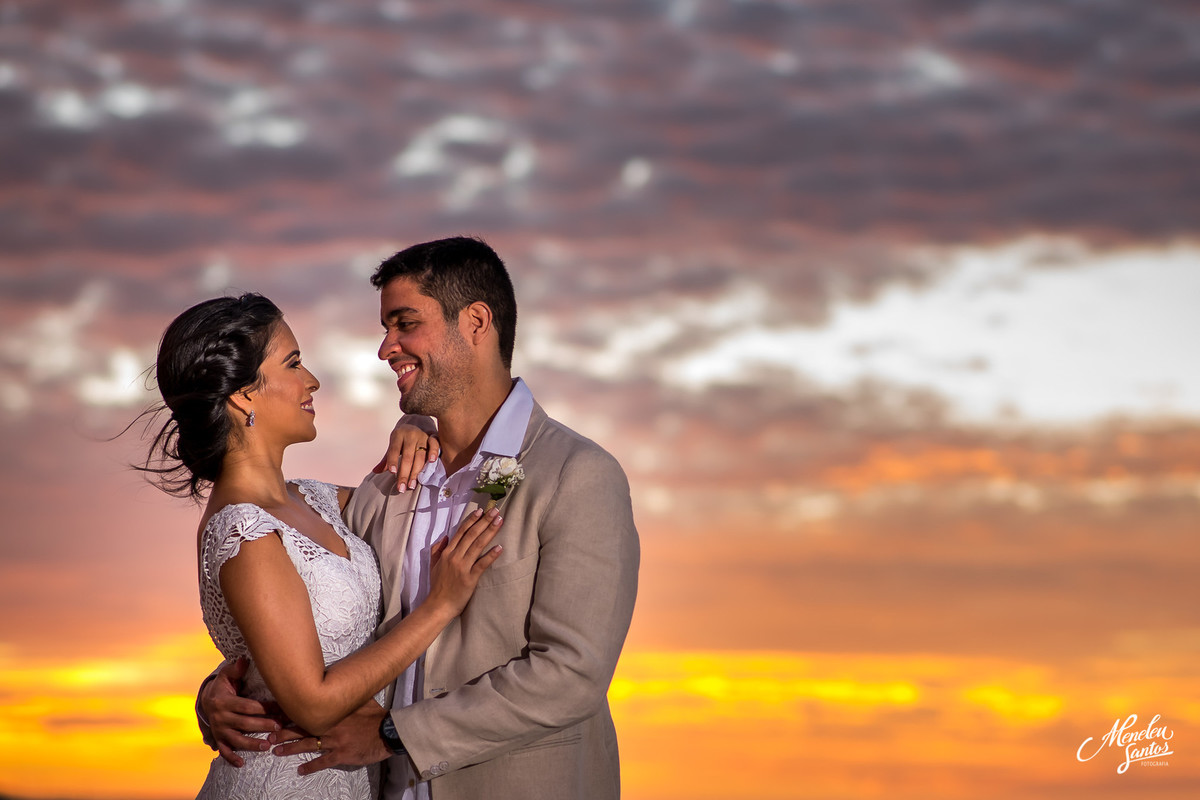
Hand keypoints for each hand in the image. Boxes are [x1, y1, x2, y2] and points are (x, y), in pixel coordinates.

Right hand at [201, 656, 283, 766]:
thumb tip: (244, 660)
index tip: (280, 708)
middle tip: (279, 727)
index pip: (247, 706)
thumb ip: (236, 669)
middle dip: (263, 726)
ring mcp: (219, 730)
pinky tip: (242, 763)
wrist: (206, 700)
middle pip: (244, 723)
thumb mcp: (227, 675)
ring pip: (236, 740)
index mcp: (224, 701)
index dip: (263, 707)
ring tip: (267, 746)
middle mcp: (220, 717)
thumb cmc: (224, 686)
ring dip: (252, 744)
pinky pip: (225, 751)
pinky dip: (232, 758)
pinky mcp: (218, 739)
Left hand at [271, 699, 390, 774]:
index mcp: (334, 712)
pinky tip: (300, 770)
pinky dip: (310, 766)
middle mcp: (330, 725)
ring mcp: (335, 741)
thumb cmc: (377, 715)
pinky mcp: (342, 754)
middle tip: (269, 734)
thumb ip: (348, 695)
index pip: (307, 711)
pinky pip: (323, 761)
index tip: (277, 714)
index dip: (291, 713)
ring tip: (276, 751)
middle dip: (284, 731)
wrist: (389, 731)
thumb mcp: (362, 699)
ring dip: (290, 748)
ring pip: (307, 744)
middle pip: (302, 728)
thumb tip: (339, 683)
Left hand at [373, 422, 439, 493]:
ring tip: (412, 485)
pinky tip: (431, 462)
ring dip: (416, 471)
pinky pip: (435, 444)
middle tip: (401, 488)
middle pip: (407, 456)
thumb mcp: (394, 443)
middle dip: (404, 473)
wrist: (418, 418)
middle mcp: (410, 435)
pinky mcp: (433, 436)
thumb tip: (375, 471)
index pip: (394, 450)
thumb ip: (387, 458)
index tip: (392, 473)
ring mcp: (423, 435)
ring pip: (420, 455)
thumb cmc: (404, 435)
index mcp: (398, 435)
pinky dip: (434, 452)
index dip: (392, 461)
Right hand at [426, 507, 503, 615]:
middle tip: (495, 511)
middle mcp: (455, 557)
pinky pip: (482, 564)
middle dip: (484, 521)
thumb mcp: (434, 565)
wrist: (438, 605)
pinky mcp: (470, 579)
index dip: (472, 520)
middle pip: (472, 535)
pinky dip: (491, 555)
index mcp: (447, 552)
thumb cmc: (438, 586)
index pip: (461, 532)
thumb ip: (437, 549)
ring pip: (478, 545)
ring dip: (490, 532)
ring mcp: (462, 567)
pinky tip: (500, 547)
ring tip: (500, 521)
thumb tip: (445, 537)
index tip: (481, 510)